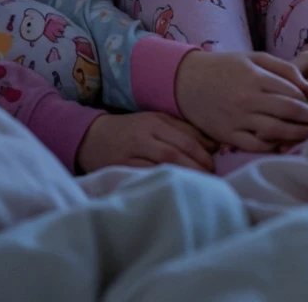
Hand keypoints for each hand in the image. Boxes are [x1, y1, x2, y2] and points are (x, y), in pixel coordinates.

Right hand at [75, 112, 216, 173]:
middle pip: (179, 150)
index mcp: (156, 121)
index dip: (204, 151)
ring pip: (166, 162)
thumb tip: (212, 145)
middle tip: (211, 176)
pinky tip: (175, 186)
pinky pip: (147, 174)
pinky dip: (164, 180)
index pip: (186, 136)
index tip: (215, 161)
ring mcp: (133, 151)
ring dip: (186, 173)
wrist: (93, 137)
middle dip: (199, 164)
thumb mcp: (154, 122)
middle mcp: (146, 134)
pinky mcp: (122, 166)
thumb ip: (181, 131)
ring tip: (200, 183)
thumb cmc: (130, 130)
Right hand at [174, 50, 307, 151]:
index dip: (307, 100)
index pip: (290, 91)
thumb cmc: (224, 67)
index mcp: (254, 77)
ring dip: (296, 134)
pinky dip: (272, 146)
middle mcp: (247, 98)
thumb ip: (282, 68)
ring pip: (275, 130)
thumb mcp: (252, 57)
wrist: (187, 82)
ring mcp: (237, 118)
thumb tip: (307, 87)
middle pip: (287, 111)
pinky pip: (255, 144)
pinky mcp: (228, 135)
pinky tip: (283, 144)